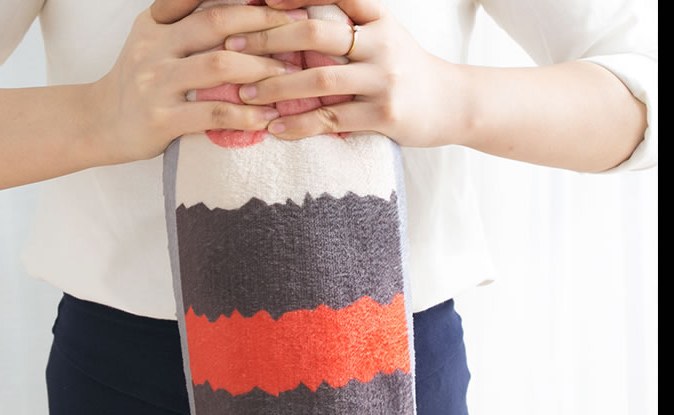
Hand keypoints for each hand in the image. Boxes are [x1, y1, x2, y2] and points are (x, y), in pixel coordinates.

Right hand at [91, 1, 307, 162]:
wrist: (99, 123)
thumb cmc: (140, 82)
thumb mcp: (155, 40)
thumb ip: (186, 22)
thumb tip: (243, 9)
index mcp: (158, 23)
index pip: (208, 1)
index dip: (250, 2)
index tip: (287, 6)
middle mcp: (155, 47)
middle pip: (218, 24)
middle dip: (265, 26)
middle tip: (299, 34)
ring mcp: (156, 83)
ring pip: (219, 65)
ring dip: (261, 69)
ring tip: (289, 76)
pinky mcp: (160, 119)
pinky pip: (211, 112)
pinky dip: (244, 115)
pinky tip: (266, 118)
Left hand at [219, 0, 467, 146]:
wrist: (454, 103)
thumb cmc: (406, 69)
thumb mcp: (383, 36)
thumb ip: (346, 26)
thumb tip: (289, 22)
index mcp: (377, 18)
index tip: (258, 0)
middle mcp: (381, 42)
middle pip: (315, 32)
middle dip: (268, 39)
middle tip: (232, 47)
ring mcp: (384, 78)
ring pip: (319, 78)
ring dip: (275, 87)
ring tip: (244, 95)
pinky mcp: (385, 114)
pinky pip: (332, 118)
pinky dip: (299, 125)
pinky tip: (274, 129)